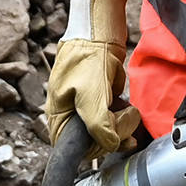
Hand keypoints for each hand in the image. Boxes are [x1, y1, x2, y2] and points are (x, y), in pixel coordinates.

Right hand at [42, 36, 138, 154]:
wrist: (98, 35)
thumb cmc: (86, 59)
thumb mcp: (90, 94)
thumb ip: (98, 124)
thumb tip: (110, 144)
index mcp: (59, 118)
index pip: (78, 150)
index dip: (98, 145)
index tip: (111, 131)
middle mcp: (71, 118)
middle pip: (97, 144)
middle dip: (115, 131)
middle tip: (124, 113)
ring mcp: (86, 112)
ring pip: (109, 134)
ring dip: (123, 125)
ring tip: (126, 107)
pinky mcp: (101, 105)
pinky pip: (115, 122)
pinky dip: (125, 117)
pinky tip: (126, 107)